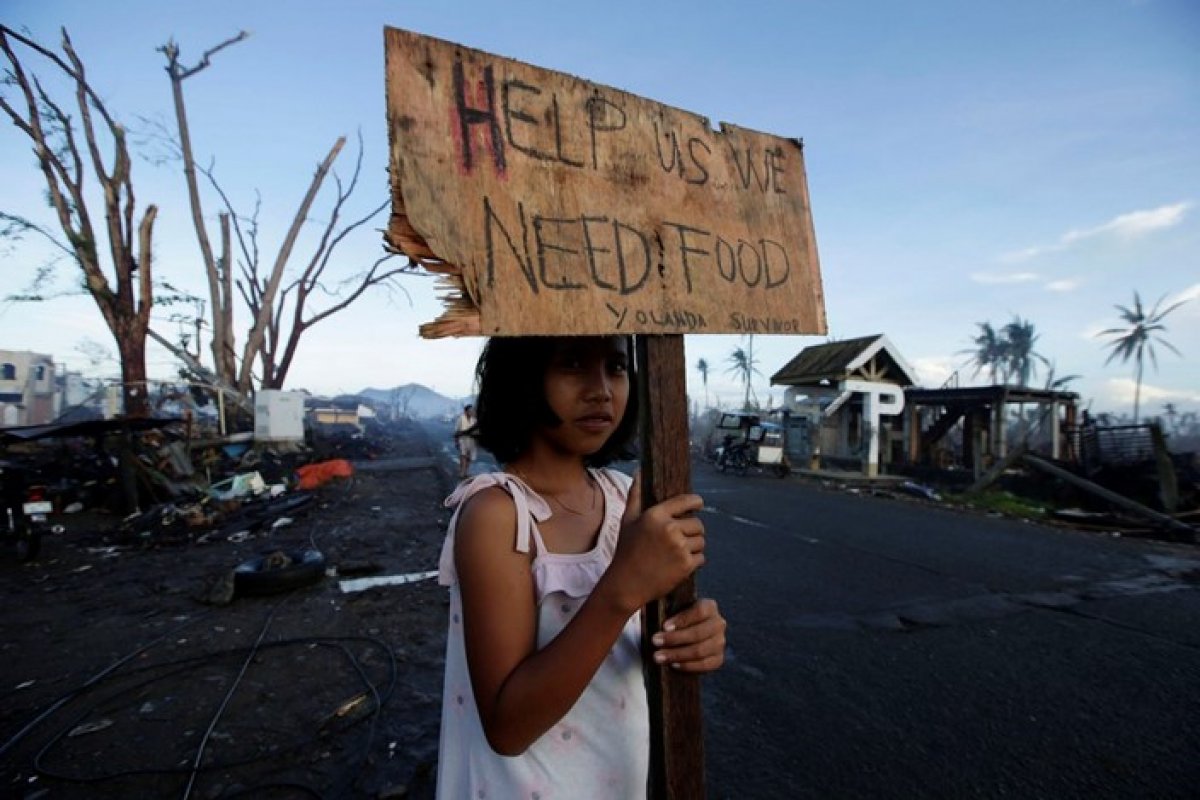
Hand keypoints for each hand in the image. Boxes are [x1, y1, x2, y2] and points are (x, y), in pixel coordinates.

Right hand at [600, 474, 706, 614]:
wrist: (626, 584)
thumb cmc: (626, 550)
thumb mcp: (627, 520)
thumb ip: (635, 494)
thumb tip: (639, 470)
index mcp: (656, 515)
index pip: (686, 501)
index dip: (696, 502)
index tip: (699, 504)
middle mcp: (669, 529)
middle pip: (698, 524)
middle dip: (692, 531)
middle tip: (681, 539)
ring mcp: (679, 547)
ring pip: (701, 541)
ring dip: (694, 546)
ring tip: (679, 552)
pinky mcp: (686, 565)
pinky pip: (701, 558)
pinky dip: (694, 562)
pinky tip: (679, 564)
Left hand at [651, 598, 726, 672]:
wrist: (683, 636)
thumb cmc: (674, 618)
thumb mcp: (670, 608)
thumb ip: (663, 606)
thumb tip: (644, 606)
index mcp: (709, 607)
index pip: (699, 611)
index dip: (682, 620)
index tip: (664, 626)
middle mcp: (718, 623)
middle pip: (699, 633)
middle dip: (675, 639)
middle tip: (655, 641)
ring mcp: (720, 642)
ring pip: (700, 650)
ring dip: (677, 654)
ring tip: (658, 656)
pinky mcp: (718, 659)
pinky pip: (705, 665)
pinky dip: (688, 666)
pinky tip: (673, 665)